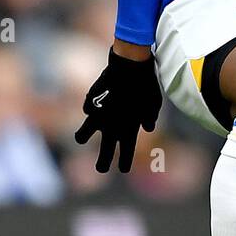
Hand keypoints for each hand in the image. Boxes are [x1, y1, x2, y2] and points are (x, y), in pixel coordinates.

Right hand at [74, 47, 162, 172]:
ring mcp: (98, 116)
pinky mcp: (90, 102)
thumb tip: (147, 127)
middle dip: (102, 163)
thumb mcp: (154, 105)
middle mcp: (111, 127)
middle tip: (101, 169)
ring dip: (82, 136)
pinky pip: (88, 109)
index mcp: (128, 130)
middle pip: (104, 152)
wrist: (130, 66)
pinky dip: (91, 108)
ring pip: (83, 134)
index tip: (123, 169)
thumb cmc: (146, 85)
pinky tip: (93, 106)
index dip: (124, 162)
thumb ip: (149, 118)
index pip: (125, 153)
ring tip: (81, 139)